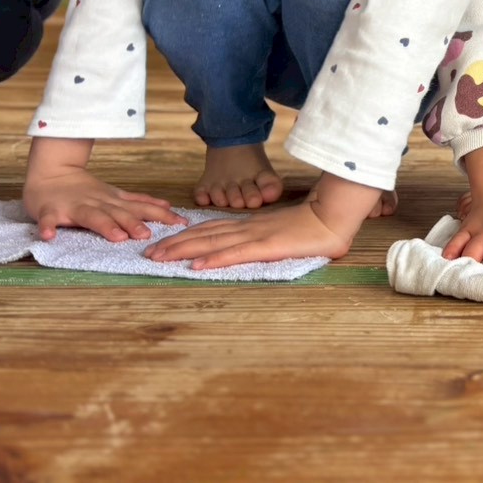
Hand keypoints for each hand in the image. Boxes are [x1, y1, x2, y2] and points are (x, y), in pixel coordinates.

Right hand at [24, 137, 183, 241]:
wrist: (50, 171)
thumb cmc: (84, 189)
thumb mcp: (115, 194)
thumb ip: (138, 202)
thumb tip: (167, 206)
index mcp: (113, 200)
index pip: (141, 207)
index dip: (160, 215)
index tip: (180, 223)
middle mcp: (97, 202)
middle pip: (118, 213)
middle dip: (133, 223)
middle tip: (147, 235)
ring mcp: (73, 206)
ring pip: (90, 216)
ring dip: (104, 226)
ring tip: (116, 237)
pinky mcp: (48, 210)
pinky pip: (48, 220)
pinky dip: (48, 228)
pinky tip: (49, 237)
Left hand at [144, 172, 378, 268]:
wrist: (334, 216)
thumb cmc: (315, 227)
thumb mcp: (284, 233)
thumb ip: (267, 239)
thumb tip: (255, 246)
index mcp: (250, 226)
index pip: (211, 229)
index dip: (186, 236)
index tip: (164, 243)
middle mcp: (247, 229)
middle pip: (203, 235)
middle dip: (174, 244)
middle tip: (149, 253)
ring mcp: (255, 236)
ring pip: (211, 243)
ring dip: (183, 251)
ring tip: (160, 258)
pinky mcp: (266, 247)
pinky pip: (234, 254)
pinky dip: (213, 260)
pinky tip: (196, 267)